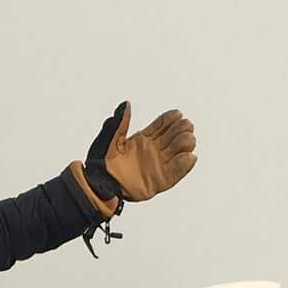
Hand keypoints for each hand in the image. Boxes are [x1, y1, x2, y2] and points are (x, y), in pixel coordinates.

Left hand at [81, 104, 197, 203]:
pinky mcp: (159, 181)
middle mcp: (152, 152)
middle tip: (186, 124)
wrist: (98, 183)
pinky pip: (175, 173)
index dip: (170, 119)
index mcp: (142, 140)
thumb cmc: (100, 162)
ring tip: (188, 138)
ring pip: (177, 153)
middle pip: (173, 137)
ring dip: (185, 145)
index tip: (177, 114)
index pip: (161, 126)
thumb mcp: (109, 138)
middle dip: (181, 130)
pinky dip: (183, 166)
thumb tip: (126, 104)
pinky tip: (189, 157)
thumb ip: (120, 122)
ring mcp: (157, 166)